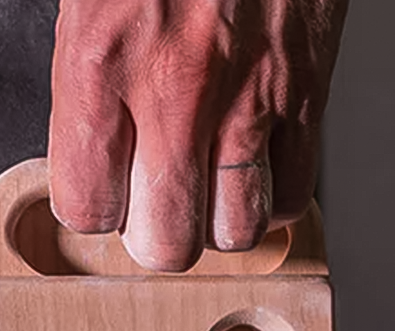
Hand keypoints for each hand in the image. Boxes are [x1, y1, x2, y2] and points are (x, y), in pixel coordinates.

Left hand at [48, 0, 347, 270]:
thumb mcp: (91, 2)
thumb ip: (89, 85)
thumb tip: (97, 153)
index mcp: (102, 61)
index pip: (88, 207)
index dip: (95, 210)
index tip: (104, 196)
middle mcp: (176, 92)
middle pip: (166, 242)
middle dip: (157, 237)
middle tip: (157, 207)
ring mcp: (248, 98)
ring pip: (234, 233)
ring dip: (216, 224)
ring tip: (207, 193)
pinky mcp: (306, 92)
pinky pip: (292, 195)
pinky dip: (271, 198)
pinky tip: (254, 172)